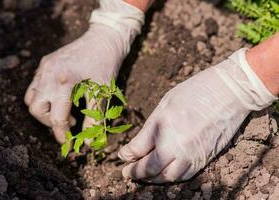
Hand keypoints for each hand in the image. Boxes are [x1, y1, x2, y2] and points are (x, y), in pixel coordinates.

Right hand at [24, 0, 143, 142]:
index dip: (62, 135)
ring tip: (62, 111)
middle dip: (49, 123)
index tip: (68, 143)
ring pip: (31, 98)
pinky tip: (58, 97)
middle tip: (67, 124)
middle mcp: (49, 75)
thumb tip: (88, 144)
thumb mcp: (102, 95)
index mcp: (65, 84)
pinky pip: (34, 85)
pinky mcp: (44, 63)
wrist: (103, 40)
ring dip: (44, 110)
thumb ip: (94, 121)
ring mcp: (44, 68)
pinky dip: (42, 96)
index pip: (57, 119)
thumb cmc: (106, 68)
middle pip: (36, 110)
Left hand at [118, 48, 276, 182]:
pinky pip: (184, 175)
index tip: (123, 156)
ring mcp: (191, 154)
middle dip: (134, 172)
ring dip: (151, 178)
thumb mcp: (166, 103)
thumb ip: (151, 126)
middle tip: (127, 172)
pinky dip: (170, 177)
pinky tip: (164, 172)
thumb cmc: (195, 92)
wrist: (230, 92)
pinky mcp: (204, 159)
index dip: (126, 155)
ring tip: (144, 175)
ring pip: (166, 177)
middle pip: (149, 168)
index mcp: (163, 125)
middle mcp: (175, 144)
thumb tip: (136, 145)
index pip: (137, 149)